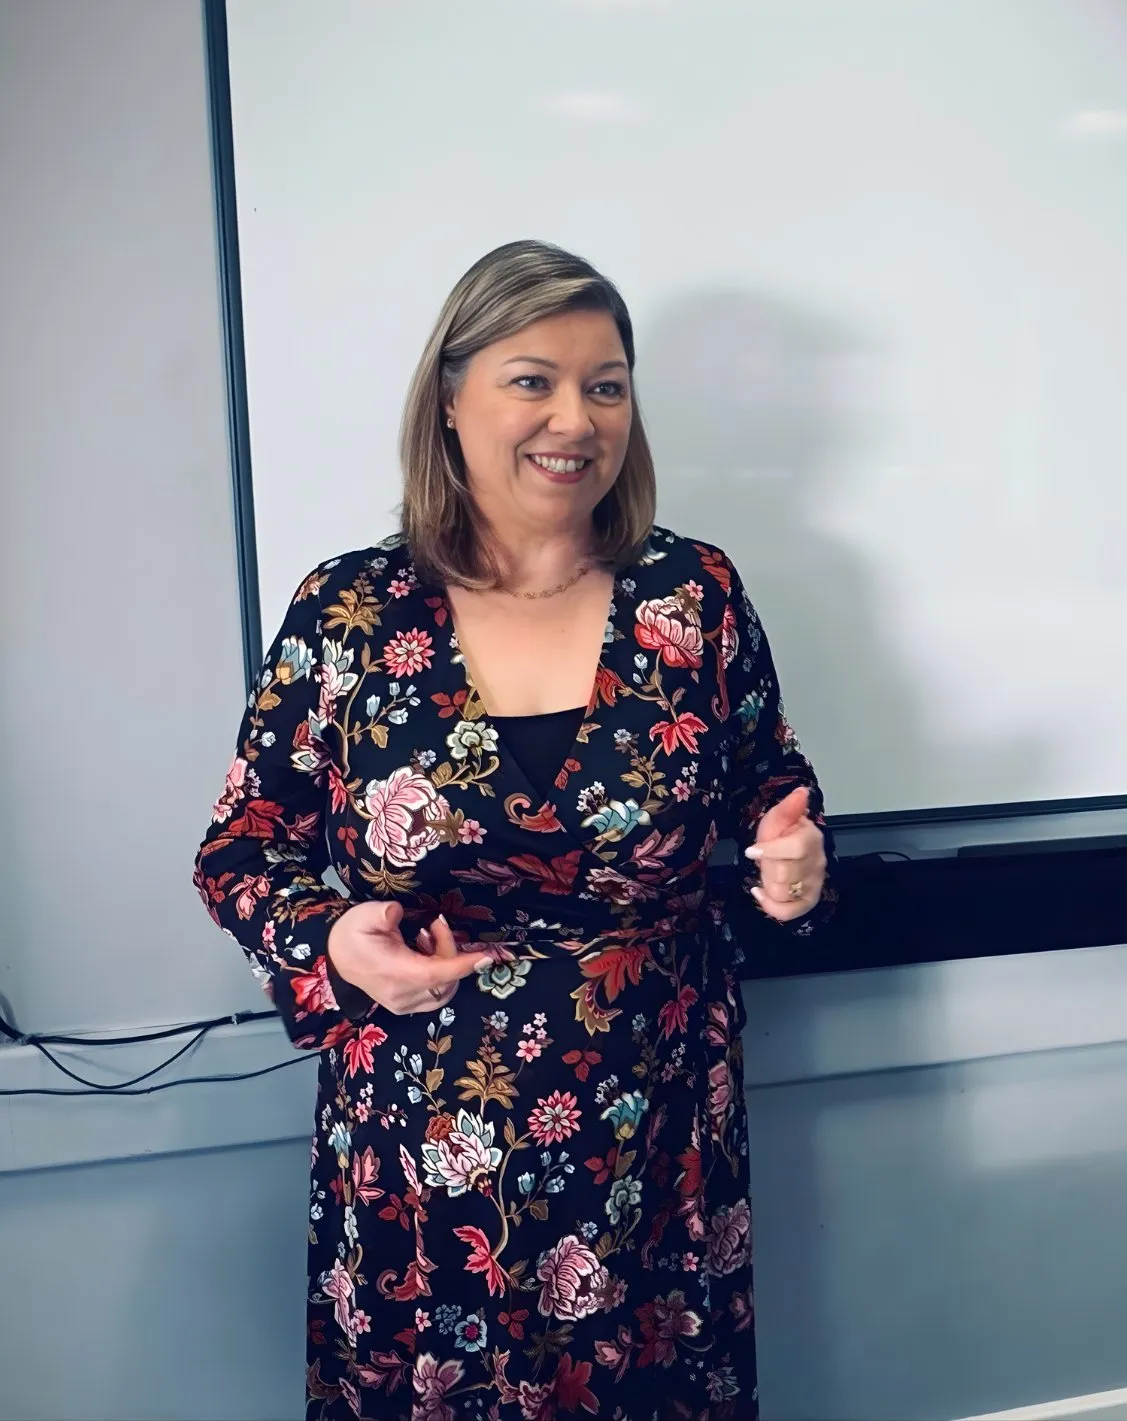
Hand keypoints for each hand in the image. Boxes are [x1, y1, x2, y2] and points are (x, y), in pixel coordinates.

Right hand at [327, 901, 487, 1014]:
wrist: (336, 957)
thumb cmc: (352, 934)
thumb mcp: (363, 916)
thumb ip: (381, 914)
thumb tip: (396, 912)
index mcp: (393, 973)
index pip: (435, 974)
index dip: (462, 965)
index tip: (486, 956)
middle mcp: (402, 995)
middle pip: (445, 980)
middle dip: (450, 950)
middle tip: (433, 924)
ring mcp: (404, 1005)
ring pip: (445, 990)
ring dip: (446, 962)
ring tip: (427, 937)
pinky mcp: (407, 1005)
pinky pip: (436, 993)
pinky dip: (440, 973)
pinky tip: (425, 951)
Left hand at [743, 785, 826, 922]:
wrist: (787, 849)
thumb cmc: (782, 833)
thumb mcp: (778, 818)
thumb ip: (788, 807)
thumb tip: (801, 792)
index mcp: (811, 839)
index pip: (797, 849)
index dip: (771, 851)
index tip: (751, 851)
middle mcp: (817, 862)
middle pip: (785, 875)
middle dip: (766, 867)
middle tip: (764, 859)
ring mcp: (814, 883)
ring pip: (783, 893)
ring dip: (767, 883)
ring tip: (767, 872)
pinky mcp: (808, 899)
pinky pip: (789, 912)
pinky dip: (771, 906)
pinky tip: (761, 893)